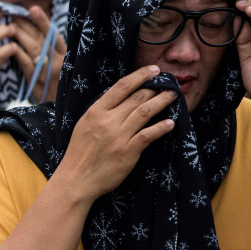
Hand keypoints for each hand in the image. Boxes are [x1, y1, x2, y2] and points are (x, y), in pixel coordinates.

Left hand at [9, 6, 67, 102]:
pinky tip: (9, 45)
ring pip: (33, 48)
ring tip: (10, 25)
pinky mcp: (37, 82)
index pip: (54, 34)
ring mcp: (48, 72)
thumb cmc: (59, 88)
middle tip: (14, 14)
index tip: (33, 9)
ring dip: (20, 35)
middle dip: (27, 25)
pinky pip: (26, 63)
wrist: (60, 113)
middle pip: (41, 38)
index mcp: (67, 57)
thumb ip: (51, 53)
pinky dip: (17, 53)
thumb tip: (36, 33)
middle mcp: (60, 62)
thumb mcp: (61, 69)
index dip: (43, 21)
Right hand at [56, 65, 176, 200]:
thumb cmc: (79, 152)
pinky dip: (161, 127)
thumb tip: (120, 99)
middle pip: (137, 97)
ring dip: (162, 102)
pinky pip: (148, 135)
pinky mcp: (128, 152)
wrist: (76, 179)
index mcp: (96, 111)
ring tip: (173, 96)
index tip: (153, 70)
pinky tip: (170, 123)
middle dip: (155, 88)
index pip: (121, 87)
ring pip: (145, 112)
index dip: (140, 76)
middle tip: (168, 83)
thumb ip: (101, 112)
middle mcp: (108, 121)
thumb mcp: (84, 125)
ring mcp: (119, 136)